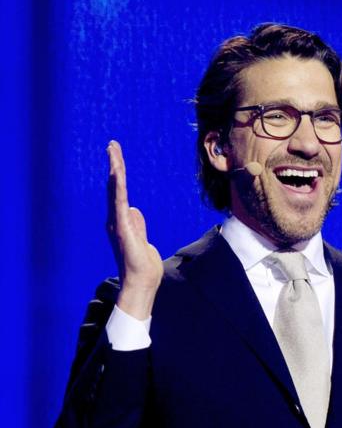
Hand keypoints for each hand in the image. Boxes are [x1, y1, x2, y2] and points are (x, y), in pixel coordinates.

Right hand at [107, 141, 162, 318]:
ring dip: (115, 171)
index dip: (117, 175)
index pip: (118, 193)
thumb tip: (133, 209)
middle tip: (112, 145)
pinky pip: (119, 203)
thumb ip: (137, 223)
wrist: (142, 282)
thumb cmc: (143, 265)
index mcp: (121, 222)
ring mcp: (117, 224)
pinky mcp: (122, 229)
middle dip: (114, 165)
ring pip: (114, 192)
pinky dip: (117, 188)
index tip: (116, 157)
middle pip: (114, 187)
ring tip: (113, 152)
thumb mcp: (143, 239)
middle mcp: (115, 220)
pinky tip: (116, 174)